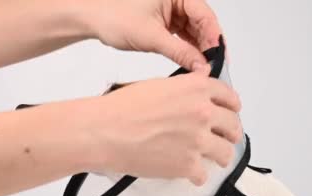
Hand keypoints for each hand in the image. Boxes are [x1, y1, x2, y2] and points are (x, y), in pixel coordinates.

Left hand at [85, 0, 222, 70]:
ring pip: (194, 31)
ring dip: (199, 50)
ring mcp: (172, 10)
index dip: (214, 38)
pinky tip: (192, 63)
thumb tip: (200, 66)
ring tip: (203, 69)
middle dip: (208, 46)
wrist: (93, 19)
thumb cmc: (114, 16)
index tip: (218, 57)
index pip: (205, 15)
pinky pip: (183, 35)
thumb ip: (180, 52)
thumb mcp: (151, 37)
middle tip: (213, 67)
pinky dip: (187, 49)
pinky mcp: (166, 21)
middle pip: (203, 23)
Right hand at [88, 66, 241, 185]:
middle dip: (230, 133)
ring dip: (220, 155)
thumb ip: (185, 88)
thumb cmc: (122, 108)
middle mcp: (203, 113)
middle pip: (233, 126)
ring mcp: (198, 141)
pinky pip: (204, 174)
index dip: (232, 106)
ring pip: (225, 152)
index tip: (232, 112)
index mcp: (197, 88)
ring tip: (213, 158)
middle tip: (225, 138)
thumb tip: (198, 89)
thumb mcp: (158, 85)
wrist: (107, 132)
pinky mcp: (188, 165)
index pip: (229, 97)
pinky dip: (197, 176)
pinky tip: (191, 174)